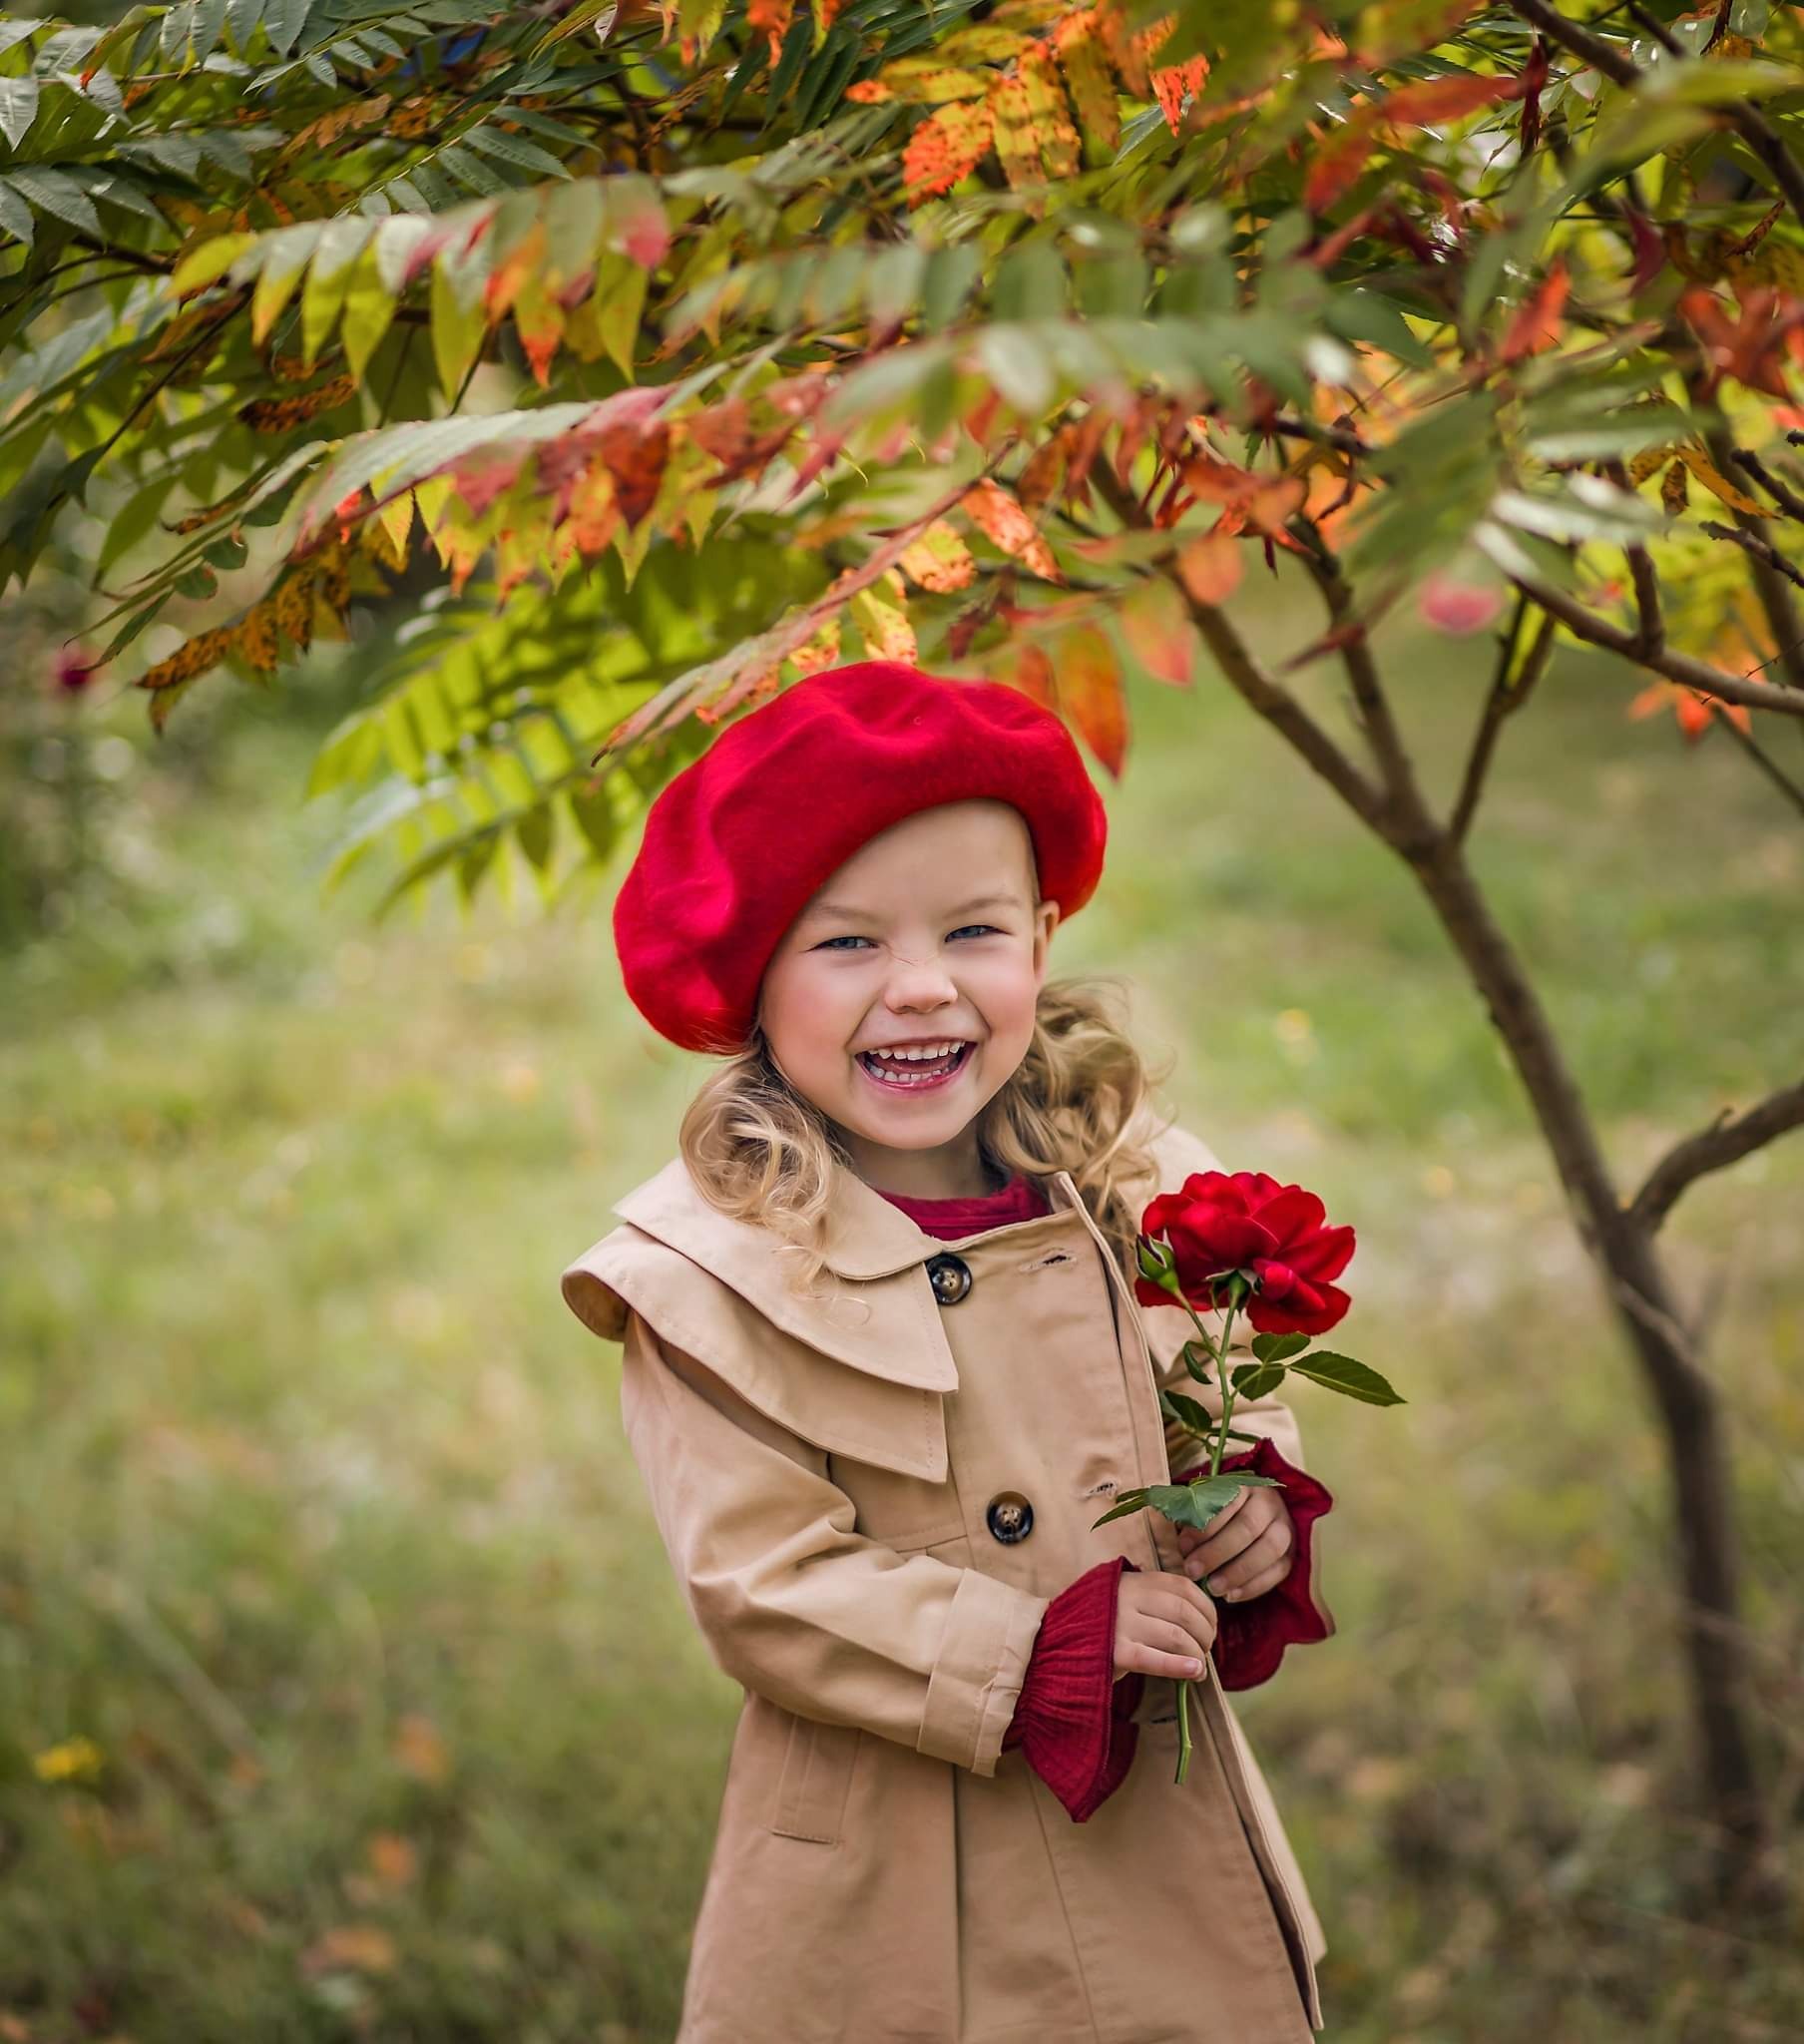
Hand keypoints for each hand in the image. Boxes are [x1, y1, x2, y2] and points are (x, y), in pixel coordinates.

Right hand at [1112, 1569, 1218, 1683]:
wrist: (1058, 1642)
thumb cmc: (1103, 1622)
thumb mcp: (1128, 1599)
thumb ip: (1158, 1600)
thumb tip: (1204, 1621)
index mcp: (1136, 1579)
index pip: (1185, 1588)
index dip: (1207, 1610)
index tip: (1211, 1627)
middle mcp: (1128, 1596)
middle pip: (1184, 1612)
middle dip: (1205, 1634)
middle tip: (1205, 1651)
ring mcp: (1120, 1623)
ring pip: (1174, 1636)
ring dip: (1196, 1654)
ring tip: (1199, 1668)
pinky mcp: (1114, 1652)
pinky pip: (1153, 1659)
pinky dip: (1178, 1666)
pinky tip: (1193, 1671)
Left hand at [1173, 1482, 1295, 1602]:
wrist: (1251, 1517)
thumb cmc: (1218, 1514)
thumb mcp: (1205, 1507)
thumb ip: (1194, 1520)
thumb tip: (1181, 1545)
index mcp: (1244, 1486)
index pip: (1226, 1503)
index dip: (1204, 1527)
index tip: (1183, 1546)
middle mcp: (1269, 1503)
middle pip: (1247, 1527)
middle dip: (1217, 1552)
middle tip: (1193, 1571)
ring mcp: (1285, 1527)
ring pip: (1269, 1549)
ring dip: (1238, 1572)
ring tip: (1213, 1588)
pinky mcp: (1291, 1553)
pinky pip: (1279, 1571)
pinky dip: (1255, 1587)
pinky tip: (1231, 1596)